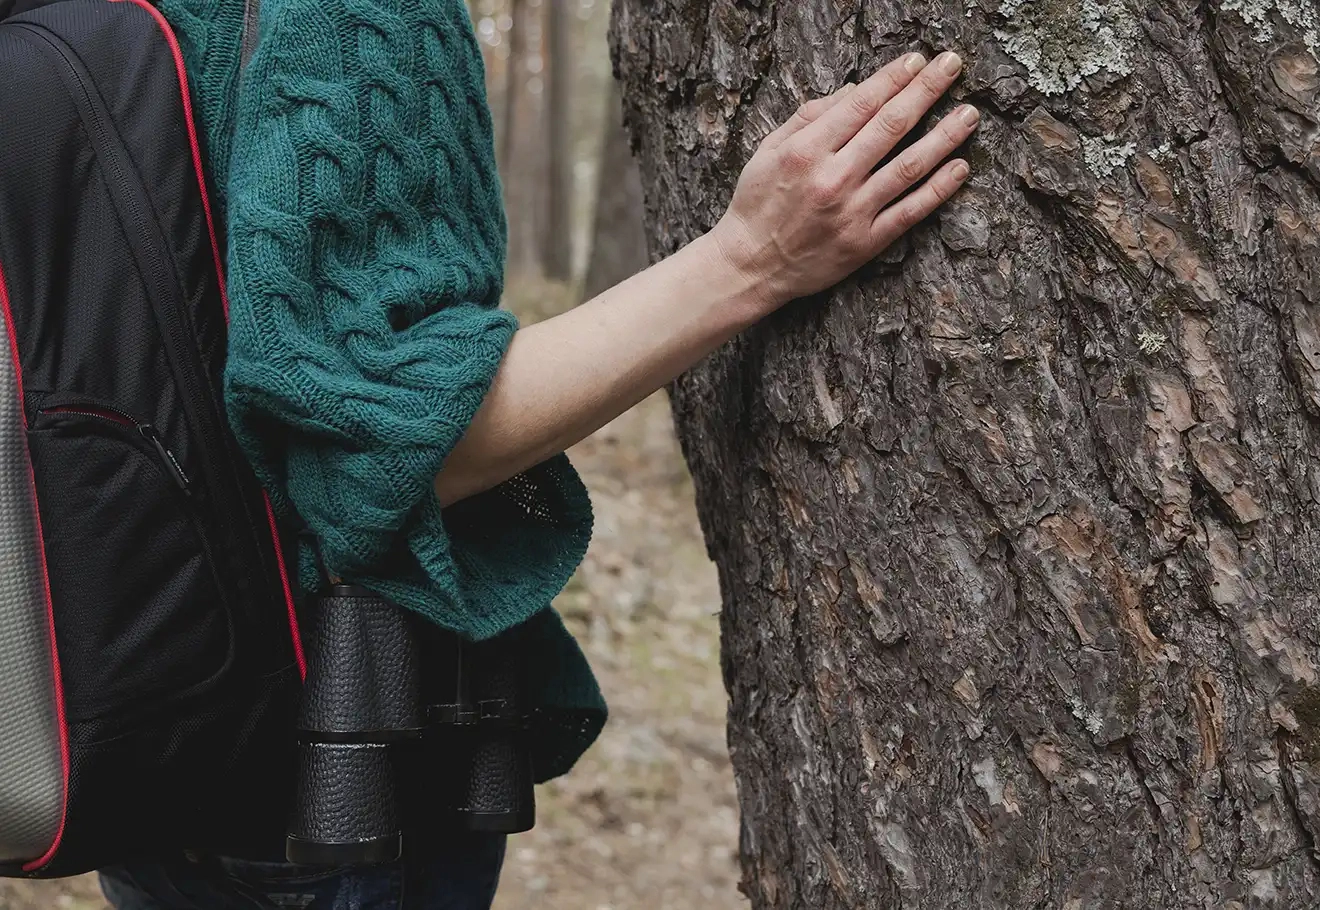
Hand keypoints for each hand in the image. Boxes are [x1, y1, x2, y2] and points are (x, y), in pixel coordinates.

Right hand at [712, 50, 978, 315]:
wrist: (750, 266)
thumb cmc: (757, 204)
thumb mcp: (768, 150)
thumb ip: (809, 117)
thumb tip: (855, 92)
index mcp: (806, 150)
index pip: (861, 104)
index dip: (893, 78)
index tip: (917, 60)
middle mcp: (832, 178)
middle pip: (891, 125)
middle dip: (926, 90)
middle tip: (952, 66)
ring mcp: (852, 212)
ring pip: (909, 166)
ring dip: (944, 136)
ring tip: (969, 114)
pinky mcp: (865, 242)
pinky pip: (910, 211)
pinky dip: (939, 189)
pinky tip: (960, 168)